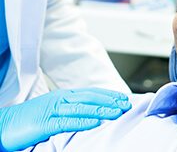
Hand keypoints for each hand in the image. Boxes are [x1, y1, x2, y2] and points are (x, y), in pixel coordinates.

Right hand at [0, 87, 130, 150]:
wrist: (6, 123)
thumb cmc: (31, 118)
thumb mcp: (54, 109)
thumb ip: (71, 108)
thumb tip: (90, 111)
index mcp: (64, 95)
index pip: (91, 92)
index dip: (108, 94)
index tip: (123, 98)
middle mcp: (61, 98)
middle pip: (90, 97)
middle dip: (110, 100)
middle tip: (126, 104)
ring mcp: (53, 109)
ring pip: (82, 108)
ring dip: (102, 110)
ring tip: (117, 112)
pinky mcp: (46, 122)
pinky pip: (67, 122)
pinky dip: (83, 121)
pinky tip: (95, 123)